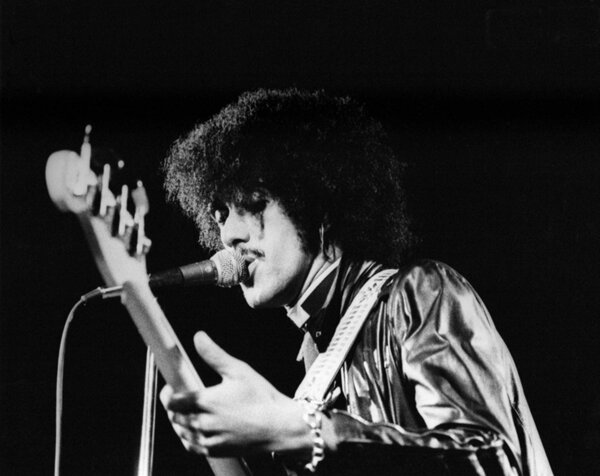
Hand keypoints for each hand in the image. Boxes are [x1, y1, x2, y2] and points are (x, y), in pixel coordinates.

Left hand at [160, 331, 312, 457]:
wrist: (279, 425)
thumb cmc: (261, 397)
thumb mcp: (238, 370)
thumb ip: (214, 354)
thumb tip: (199, 337)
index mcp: (206, 402)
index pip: (172, 403)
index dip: (167, 394)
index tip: (170, 387)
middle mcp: (204, 423)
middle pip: (174, 418)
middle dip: (173, 408)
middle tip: (180, 398)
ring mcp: (209, 439)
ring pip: (182, 433)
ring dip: (179, 423)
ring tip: (186, 413)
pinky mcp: (216, 451)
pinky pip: (193, 447)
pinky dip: (188, 438)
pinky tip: (194, 431)